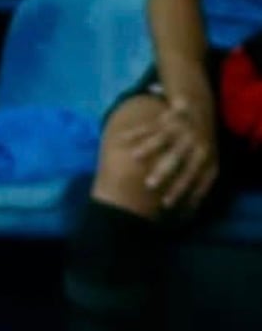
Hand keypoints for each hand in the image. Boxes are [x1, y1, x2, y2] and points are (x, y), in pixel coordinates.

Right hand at [131, 97, 219, 213]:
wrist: (199, 115)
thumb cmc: (200, 150)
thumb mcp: (208, 166)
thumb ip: (200, 186)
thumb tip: (190, 215)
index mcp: (205, 158)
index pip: (193, 176)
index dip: (180, 190)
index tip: (165, 204)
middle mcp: (192, 143)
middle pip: (176, 159)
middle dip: (163, 172)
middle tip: (150, 185)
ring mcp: (178, 131)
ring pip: (161, 140)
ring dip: (148, 148)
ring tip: (135, 157)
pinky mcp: (164, 120)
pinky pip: (147, 127)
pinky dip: (134, 134)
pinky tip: (121, 140)